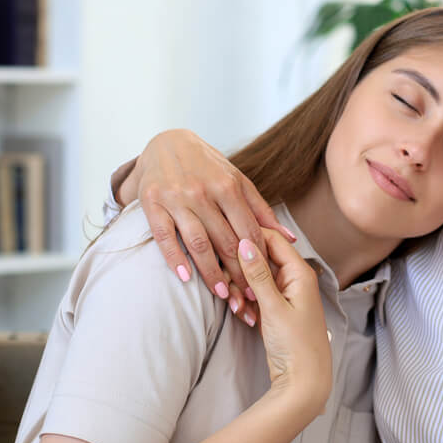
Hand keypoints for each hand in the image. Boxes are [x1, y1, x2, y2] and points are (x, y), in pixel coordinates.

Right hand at [118, 129, 296, 322]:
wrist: (167, 143)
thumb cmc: (208, 166)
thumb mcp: (237, 180)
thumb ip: (261, 210)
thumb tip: (290, 238)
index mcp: (228, 186)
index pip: (249, 230)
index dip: (259, 259)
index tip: (266, 283)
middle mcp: (203, 192)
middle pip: (226, 241)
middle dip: (239, 273)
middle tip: (248, 299)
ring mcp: (176, 198)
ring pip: (198, 242)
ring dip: (211, 272)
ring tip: (223, 295)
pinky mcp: (152, 203)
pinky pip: (164, 236)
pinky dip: (175, 258)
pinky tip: (185, 278)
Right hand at [238, 229, 331, 413]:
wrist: (304, 381)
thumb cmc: (295, 345)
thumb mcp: (273, 307)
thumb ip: (258, 274)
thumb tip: (245, 242)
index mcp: (300, 272)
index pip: (272, 238)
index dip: (248, 238)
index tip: (224, 244)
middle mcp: (294, 278)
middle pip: (261, 258)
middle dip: (241, 270)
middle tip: (228, 285)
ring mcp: (285, 293)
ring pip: (255, 278)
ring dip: (241, 289)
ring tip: (237, 307)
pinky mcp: (276, 307)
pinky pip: (256, 294)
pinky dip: (247, 302)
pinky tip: (243, 315)